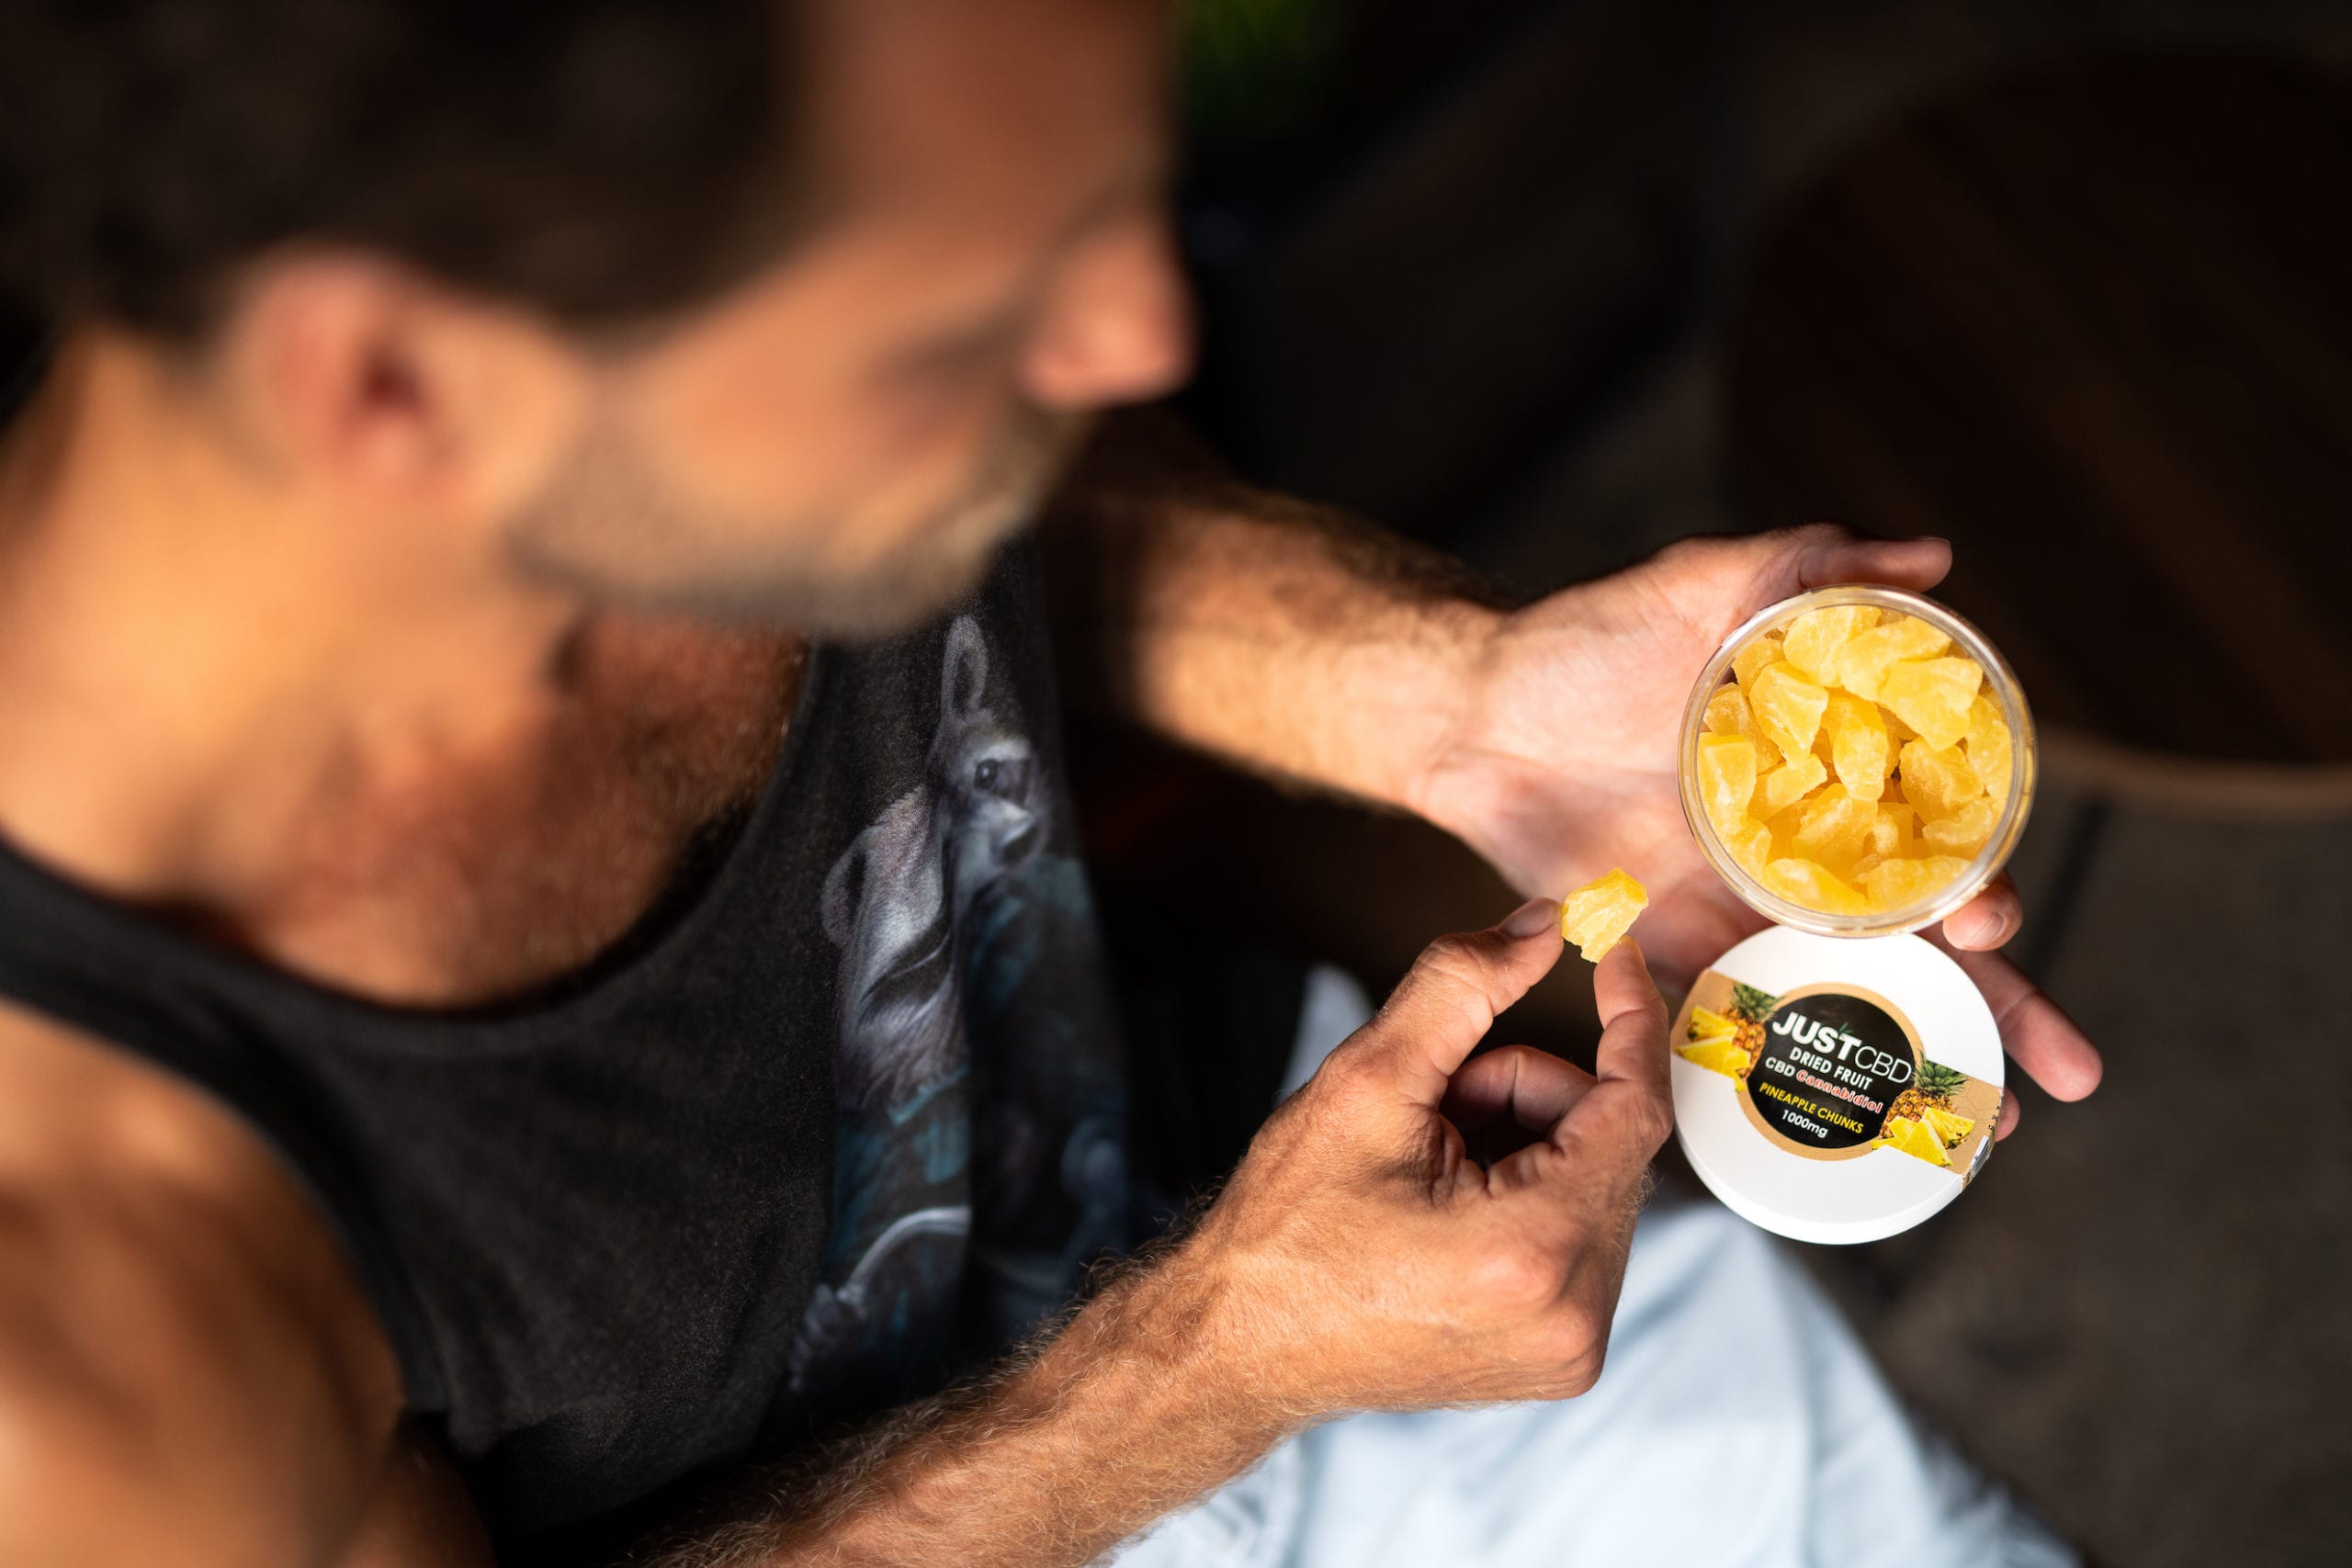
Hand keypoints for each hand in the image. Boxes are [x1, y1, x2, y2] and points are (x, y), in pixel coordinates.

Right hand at [1191, 900, 1670, 1415]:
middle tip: (1441, 1096)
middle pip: (1614, 1143)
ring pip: (1599, 1184)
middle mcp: (1574, 1316)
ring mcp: (1570, 1347)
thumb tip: (1544, 925)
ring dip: (1530, 1140)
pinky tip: (1449, 1199)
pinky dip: (1531, 1191)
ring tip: (1430, 1156)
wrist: (1238, 1345)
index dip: (1627, 1018)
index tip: (1610, 954)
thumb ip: (1461, 986)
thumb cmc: (1287, 1228)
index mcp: (1534, 1251)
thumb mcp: (1366, 1082)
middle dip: (1532, 1092)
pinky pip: (1583, 1235)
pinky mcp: (1559, 1356)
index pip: (1636, 1107)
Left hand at [1409, 526, 2101, 1132]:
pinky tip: (1833, 1132)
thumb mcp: (1702, 586)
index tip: (1996, 925)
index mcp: (1835, 778)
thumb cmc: (1588, 640)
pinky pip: (1740, 1022)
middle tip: (2058, 1075)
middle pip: (1924, 941)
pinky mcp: (1674, 950)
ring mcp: (1743, 908)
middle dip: (2000, 1009)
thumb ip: (1806, 565)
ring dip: (1919, 1060)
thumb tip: (1932, 561)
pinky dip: (1787, 1076)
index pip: (1941, 842)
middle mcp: (1806, 853)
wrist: (1475, 711)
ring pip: (1853, 995)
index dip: (1984, 888)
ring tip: (1982, 1133)